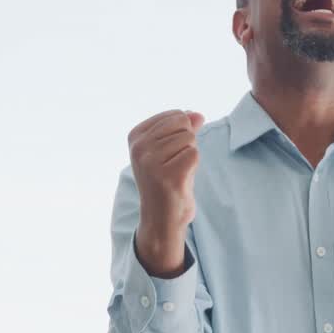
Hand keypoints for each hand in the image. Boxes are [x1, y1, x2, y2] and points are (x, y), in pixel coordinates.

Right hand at [128, 109, 204, 276]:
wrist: (162, 217)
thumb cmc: (168, 179)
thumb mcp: (172, 148)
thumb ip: (184, 128)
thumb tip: (198, 114)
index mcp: (135, 136)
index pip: (175, 115)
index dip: (181, 134)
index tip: (167, 154)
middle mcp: (139, 148)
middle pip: (183, 124)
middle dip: (186, 143)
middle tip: (174, 164)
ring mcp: (152, 162)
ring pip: (190, 140)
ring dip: (189, 156)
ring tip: (176, 173)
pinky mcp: (169, 175)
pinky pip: (194, 155)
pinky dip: (193, 168)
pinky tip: (180, 181)